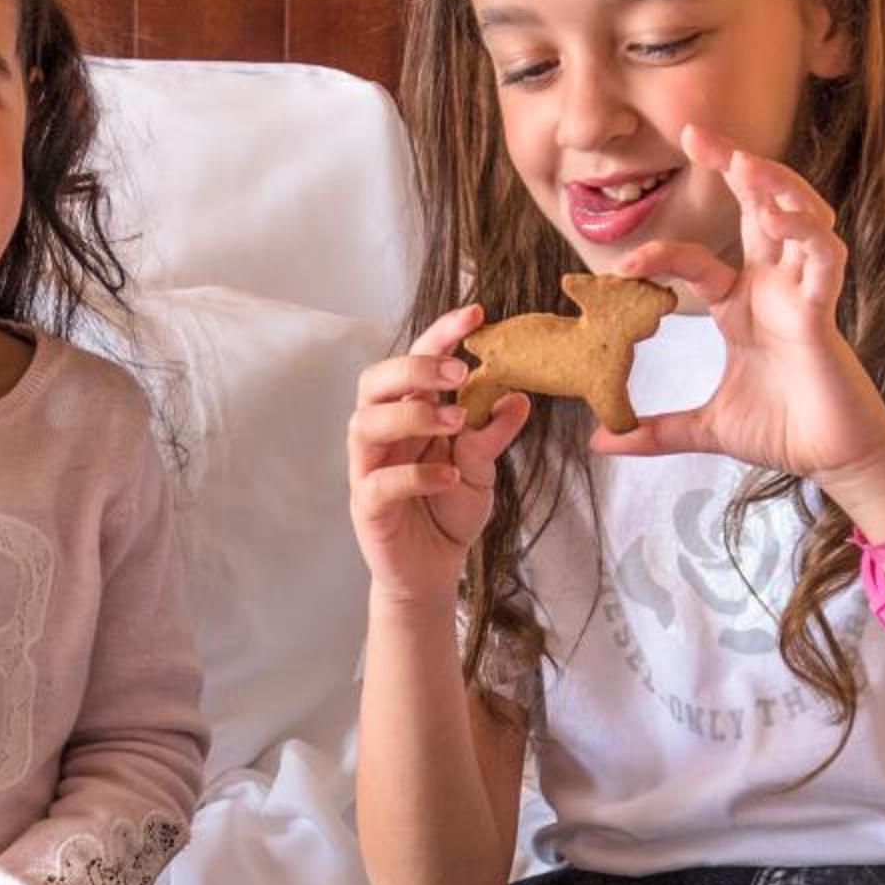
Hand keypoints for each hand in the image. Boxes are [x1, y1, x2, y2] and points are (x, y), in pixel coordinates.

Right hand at [347, 306, 529, 607]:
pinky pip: (380, 482)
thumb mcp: (482, 468)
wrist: (432, 570)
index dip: (441, 334)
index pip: (416, 361)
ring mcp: (369, 466)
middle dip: (415, 368)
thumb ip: (492, 434)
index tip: (476, 314)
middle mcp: (382, 432)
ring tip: (456, 422)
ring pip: (366, 423)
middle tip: (460, 372)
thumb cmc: (448, 510)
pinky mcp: (367, 505)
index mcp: (409, 412)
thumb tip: (518, 396)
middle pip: (375, 381)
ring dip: (413, 416)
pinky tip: (448, 475)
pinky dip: (415, 475)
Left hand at [596, 125, 884, 488]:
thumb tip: (601, 441)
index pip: (699, 260)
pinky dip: (806, 234)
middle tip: (697, 133)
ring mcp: (802, 295)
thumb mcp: (706, 429)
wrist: (833, 460)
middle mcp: (775, 288)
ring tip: (743, 163)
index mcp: (743, 305)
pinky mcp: (825, 312)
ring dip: (774, 186)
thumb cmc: (785, 432)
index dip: (662, 254)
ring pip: (798, 217)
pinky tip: (779, 219)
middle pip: (759, 207)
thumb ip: (655, 431)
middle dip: (735, 166)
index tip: (621, 267)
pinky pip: (824, 258)